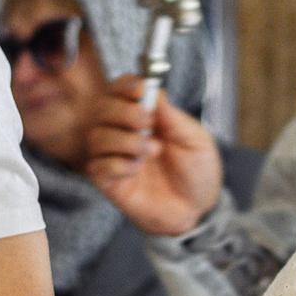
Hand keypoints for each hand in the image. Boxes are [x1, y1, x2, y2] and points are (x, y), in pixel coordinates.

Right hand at [84, 76, 224, 236]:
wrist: (198, 210)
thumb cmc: (197, 172)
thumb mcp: (196, 140)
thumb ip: (175, 118)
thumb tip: (156, 93)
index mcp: (145, 116)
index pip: (121, 91)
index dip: (125, 85)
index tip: (140, 88)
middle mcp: (124, 132)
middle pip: (103, 109)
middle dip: (123, 112)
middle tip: (147, 122)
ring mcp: (114, 156)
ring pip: (97, 137)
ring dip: (124, 140)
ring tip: (151, 151)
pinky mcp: (108, 181)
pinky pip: (98, 166)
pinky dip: (117, 164)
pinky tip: (136, 171)